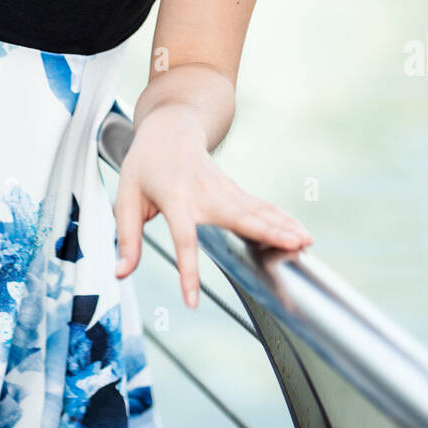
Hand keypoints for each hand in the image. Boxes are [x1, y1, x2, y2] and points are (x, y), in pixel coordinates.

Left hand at [113, 105, 312, 308]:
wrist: (171, 127)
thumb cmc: (145, 164)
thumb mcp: (126, 196)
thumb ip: (126, 237)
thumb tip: (121, 273)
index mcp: (175, 199)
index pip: (183, 239)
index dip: (188, 271)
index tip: (192, 300)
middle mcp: (204, 194)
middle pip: (238, 218)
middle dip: (266, 233)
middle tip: (292, 247)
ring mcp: (223, 191)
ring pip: (257, 211)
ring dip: (283, 226)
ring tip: (306, 242)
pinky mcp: (233, 191)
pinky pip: (261, 207)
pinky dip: (282, 219)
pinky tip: (301, 233)